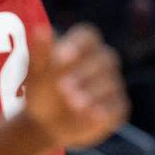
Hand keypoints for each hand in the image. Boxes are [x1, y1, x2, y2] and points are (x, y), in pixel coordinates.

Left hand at [22, 24, 128, 147]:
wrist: (47, 125)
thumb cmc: (43, 91)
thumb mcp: (37, 73)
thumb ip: (40, 52)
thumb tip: (40, 29)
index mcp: (83, 47)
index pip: (87, 37)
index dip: (76, 46)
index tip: (59, 58)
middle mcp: (102, 62)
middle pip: (104, 59)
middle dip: (83, 73)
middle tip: (62, 86)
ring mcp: (112, 85)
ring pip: (110, 83)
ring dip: (91, 93)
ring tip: (72, 104)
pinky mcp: (117, 107)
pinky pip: (116, 106)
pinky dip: (104, 110)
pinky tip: (90, 115)